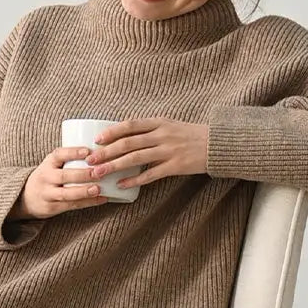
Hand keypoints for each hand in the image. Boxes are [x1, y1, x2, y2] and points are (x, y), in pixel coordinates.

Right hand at [9, 147, 111, 220]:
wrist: (26, 197)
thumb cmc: (48, 177)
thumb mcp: (52, 164)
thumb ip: (70, 159)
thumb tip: (102, 150)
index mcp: (48, 163)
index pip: (59, 155)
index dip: (73, 152)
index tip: (87, 151)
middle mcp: (46, 177)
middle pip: (64, 176)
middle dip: (82, 174)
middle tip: (98, 172)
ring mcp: (48, 194)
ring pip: (66, 194)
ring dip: (83, 191)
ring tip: (98, 189)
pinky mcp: (52, 207)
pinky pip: (71, 205)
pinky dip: (87, 203)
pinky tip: (102, 199)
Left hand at [83, 119, 208, 190]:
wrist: (217, 144)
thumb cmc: (190, 135)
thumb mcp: (170, 125)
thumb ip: (150, 128)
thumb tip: (126, 128)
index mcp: (159, 122)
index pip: (131, 125)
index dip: (112, 132)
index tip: (97, 140)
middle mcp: (162, 135)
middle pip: (129, 143)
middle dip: (107, 152)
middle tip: (90, 160)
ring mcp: (169, 150)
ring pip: (136, 158)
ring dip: (115, 166)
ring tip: (99, 173)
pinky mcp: (175, 166)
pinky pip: (151, 174)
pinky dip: (134, 180)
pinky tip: (121, 185)